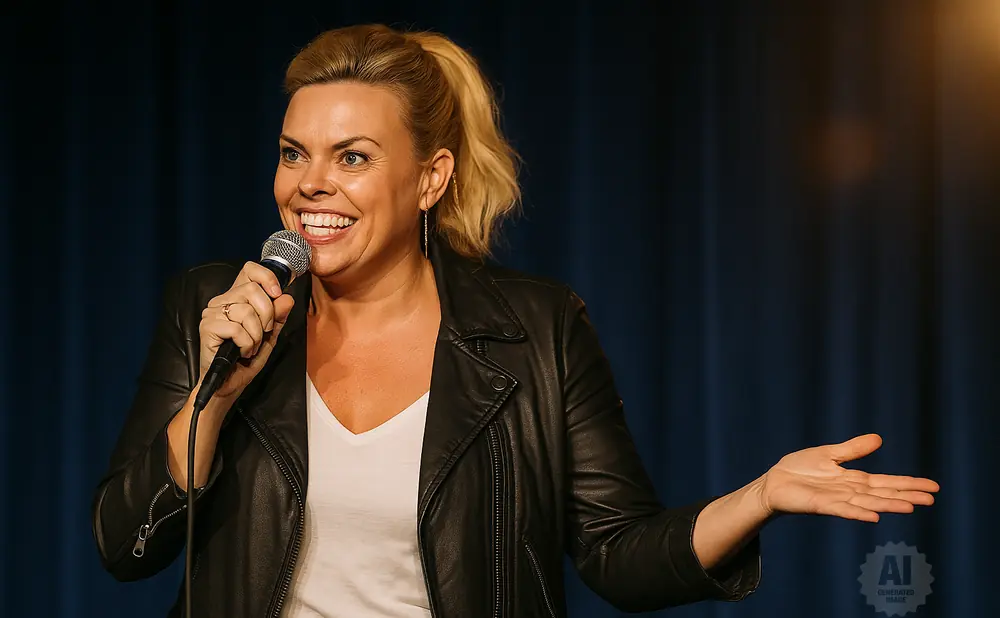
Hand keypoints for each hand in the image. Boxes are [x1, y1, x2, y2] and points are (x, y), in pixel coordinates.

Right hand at [198, 261, 295, 399]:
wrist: (229, 384)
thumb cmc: (246, 360)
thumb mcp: (270, 336)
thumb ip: (278, 317)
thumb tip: (286, 297)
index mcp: (236, 298)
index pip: (249, 270)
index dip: (267, 277)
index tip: (277, 293)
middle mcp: (222, 301)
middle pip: (252, 290)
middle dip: (267, 315)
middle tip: (263, 334)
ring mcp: (212, 313)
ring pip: (245, 310)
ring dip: (256, 335)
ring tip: (251, 347)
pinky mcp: (207, 327)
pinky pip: (236, 328)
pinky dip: (246, 343)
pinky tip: (242, 352)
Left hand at [759, 434, 938, 521]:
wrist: (774, 482)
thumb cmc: (800, 469)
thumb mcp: (829, 454)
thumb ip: (853, 449)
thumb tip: (879, 439)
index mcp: (853, 479)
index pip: (886, 482)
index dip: (908, 484)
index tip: (932, 487)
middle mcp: (850, 492)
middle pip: (883, 493)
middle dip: (906, 495)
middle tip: (932, 499)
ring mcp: (837, 500)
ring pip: (868, 503)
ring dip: (888, 504)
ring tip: (911, 506)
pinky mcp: (820, 505)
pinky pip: (842, 509)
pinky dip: (858, 512)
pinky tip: (874, 515)